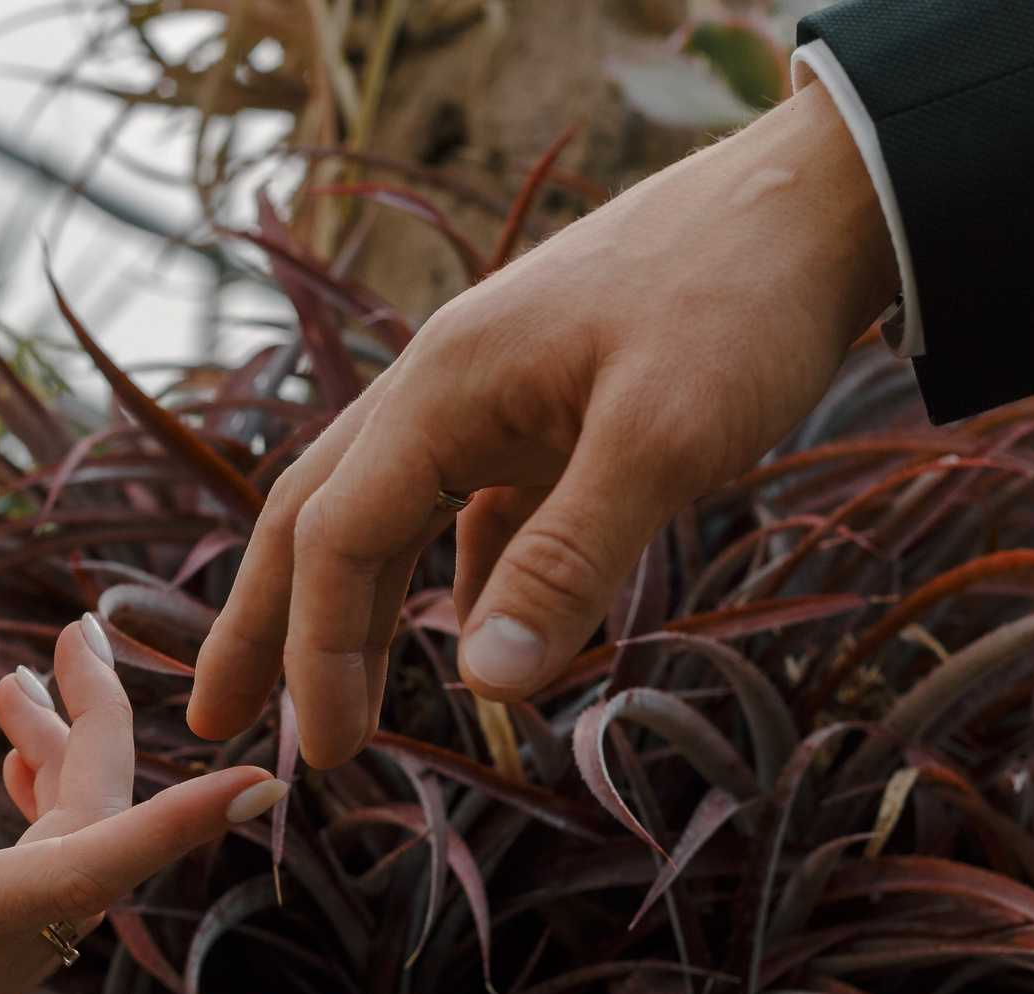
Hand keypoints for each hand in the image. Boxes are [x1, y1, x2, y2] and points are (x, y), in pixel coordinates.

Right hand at [0, 616, 287, 993]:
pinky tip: (3, 766)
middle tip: (70, 638)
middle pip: (92, 843)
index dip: (186, 817)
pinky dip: (36, 824)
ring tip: (18, 692)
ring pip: (67, 868)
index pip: (102, 863)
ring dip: (62, 775)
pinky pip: (35, 897)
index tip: (263, 779)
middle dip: (98, 735)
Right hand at [188, 79, 901, 765]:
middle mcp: (443, 386)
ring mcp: (496, 392)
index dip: (315, 652)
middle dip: (262, 623)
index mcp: (442, 388)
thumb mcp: (662, 438)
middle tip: (214, 720)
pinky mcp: (552, 404)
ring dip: (351, 605)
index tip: (322, 755)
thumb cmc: (743, 303)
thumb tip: (485, 685)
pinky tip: (479, 631)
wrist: (820, 199)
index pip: (337, 539)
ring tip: (329, 694)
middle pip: (317, 516)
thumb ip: (571, 560)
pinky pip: (476, 503)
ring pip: (388, 510)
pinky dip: (461, 575)